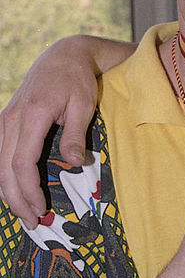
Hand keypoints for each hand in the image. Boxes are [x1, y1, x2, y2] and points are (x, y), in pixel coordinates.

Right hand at [0, 37, 103, 226]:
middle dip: (16, 199)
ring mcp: (6, 119)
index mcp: (32, 115)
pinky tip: (14, 192)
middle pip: (5, 168)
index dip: (28, 190)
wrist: (63, 56)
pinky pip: (0, 154)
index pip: (22, 162)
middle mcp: (12, 118)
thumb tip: (77, 163)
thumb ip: (77, 135)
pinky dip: (5, 176)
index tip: (41, 209)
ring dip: (8, 192)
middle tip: (33, 222)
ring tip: (24, 214)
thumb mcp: (84, 104)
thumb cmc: (77, 80)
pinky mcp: (6, 121)